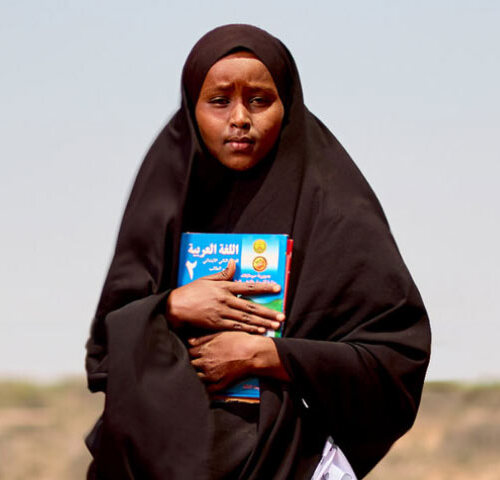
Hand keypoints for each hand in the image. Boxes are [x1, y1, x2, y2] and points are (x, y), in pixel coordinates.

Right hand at [167, 259, 284, 333]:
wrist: (175, 306)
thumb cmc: (191, 291)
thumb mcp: (207, 278)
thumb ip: (223, 273)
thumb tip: (234, 263)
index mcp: (224, 286)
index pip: (249, 286)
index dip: (264, 287)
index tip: (277, 288)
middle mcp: (225, 299)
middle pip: (251, 306)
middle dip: (268, 312)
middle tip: (282, 316)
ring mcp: (221, 312)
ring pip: (246, 318)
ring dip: (262, 322)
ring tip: (275, 325)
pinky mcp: (216, 323)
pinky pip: (236, 326)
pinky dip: (248, 329)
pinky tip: (259, 331)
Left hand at [188, 332, 289, 391]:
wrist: (254, 353)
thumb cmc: (239, 341)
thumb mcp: (221, 334)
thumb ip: (203, 338)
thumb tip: (190, 341)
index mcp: (204, 350)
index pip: (190, 352)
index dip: (194, 352)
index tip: (199, 351)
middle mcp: (206, 363)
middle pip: (192, 364)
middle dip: (197, 362)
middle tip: (204, 359)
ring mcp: (212, 375)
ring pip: (199, 377)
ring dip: (202, 373)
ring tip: (210, 368)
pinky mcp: (221, 383)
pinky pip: (209, 389)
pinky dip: (208, 386)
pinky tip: (212, 380)